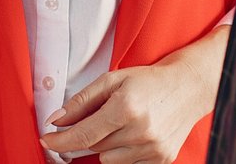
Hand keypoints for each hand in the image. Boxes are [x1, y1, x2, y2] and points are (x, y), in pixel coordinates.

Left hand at [40, 56, 214, 163]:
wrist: (188, 87)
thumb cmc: (150, 81)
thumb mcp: (114, 80)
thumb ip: (82, 101)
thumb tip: (56, 120)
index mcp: (126, 107)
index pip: (83, 134)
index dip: (60, 141)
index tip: (46, 140)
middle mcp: (140, 131)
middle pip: (94, 146)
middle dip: (90, 134)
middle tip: (104, 116)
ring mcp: (152, 148)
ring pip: (107, 159)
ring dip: (108, 144)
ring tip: (126, 123)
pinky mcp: (161, 160)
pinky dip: (124, 152)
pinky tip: (136, 134)